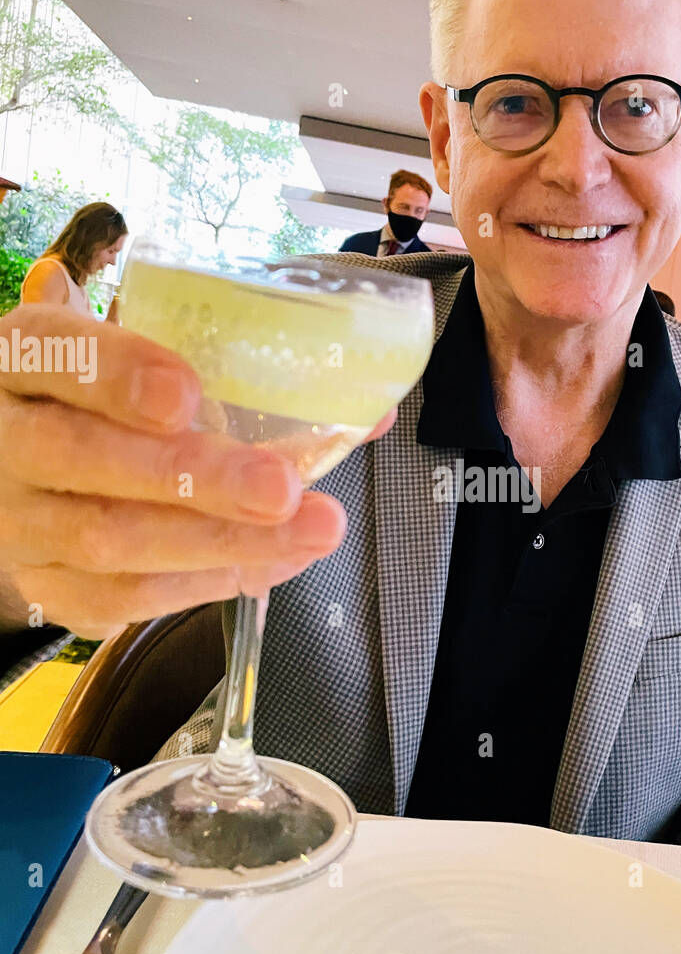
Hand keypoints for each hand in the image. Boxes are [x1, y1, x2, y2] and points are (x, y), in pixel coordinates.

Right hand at [0, 306, 394, 639]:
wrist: (26, 476)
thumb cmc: (104, 404)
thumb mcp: (141, 360)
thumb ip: (229, 364)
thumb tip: (371, 409)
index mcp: (20, 364)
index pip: (52, 355)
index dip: (116, 374)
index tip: (186, 395)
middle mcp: (4, 442)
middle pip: (83, 458)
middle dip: (193, 477)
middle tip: (281, 486)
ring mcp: (18, 522)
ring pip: (108, 540)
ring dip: (219, 540)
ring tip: (309, 529)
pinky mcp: (45, 584)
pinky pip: (121, 598)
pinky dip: (204, 583)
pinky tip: (270, 563)